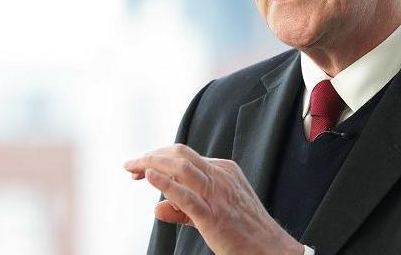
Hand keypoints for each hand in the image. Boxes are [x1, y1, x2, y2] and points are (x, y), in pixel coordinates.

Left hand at [124, 144, 302, 254]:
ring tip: (134, 168)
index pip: (184, 156)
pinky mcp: (214, 215)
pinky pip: (187, 195)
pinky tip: (149, 177)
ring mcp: (218, 194)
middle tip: (129, 166)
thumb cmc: (243, 232)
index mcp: (223, 171)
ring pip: (182, 168)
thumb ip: (183, 210)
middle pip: (180, 154)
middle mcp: (220, 176)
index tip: (140, 168)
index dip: (158, 158)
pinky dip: (165, 183)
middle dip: (151, 156)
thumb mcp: (212, 212)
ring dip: (152, 164)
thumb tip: (157, 207)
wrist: (271, 249)